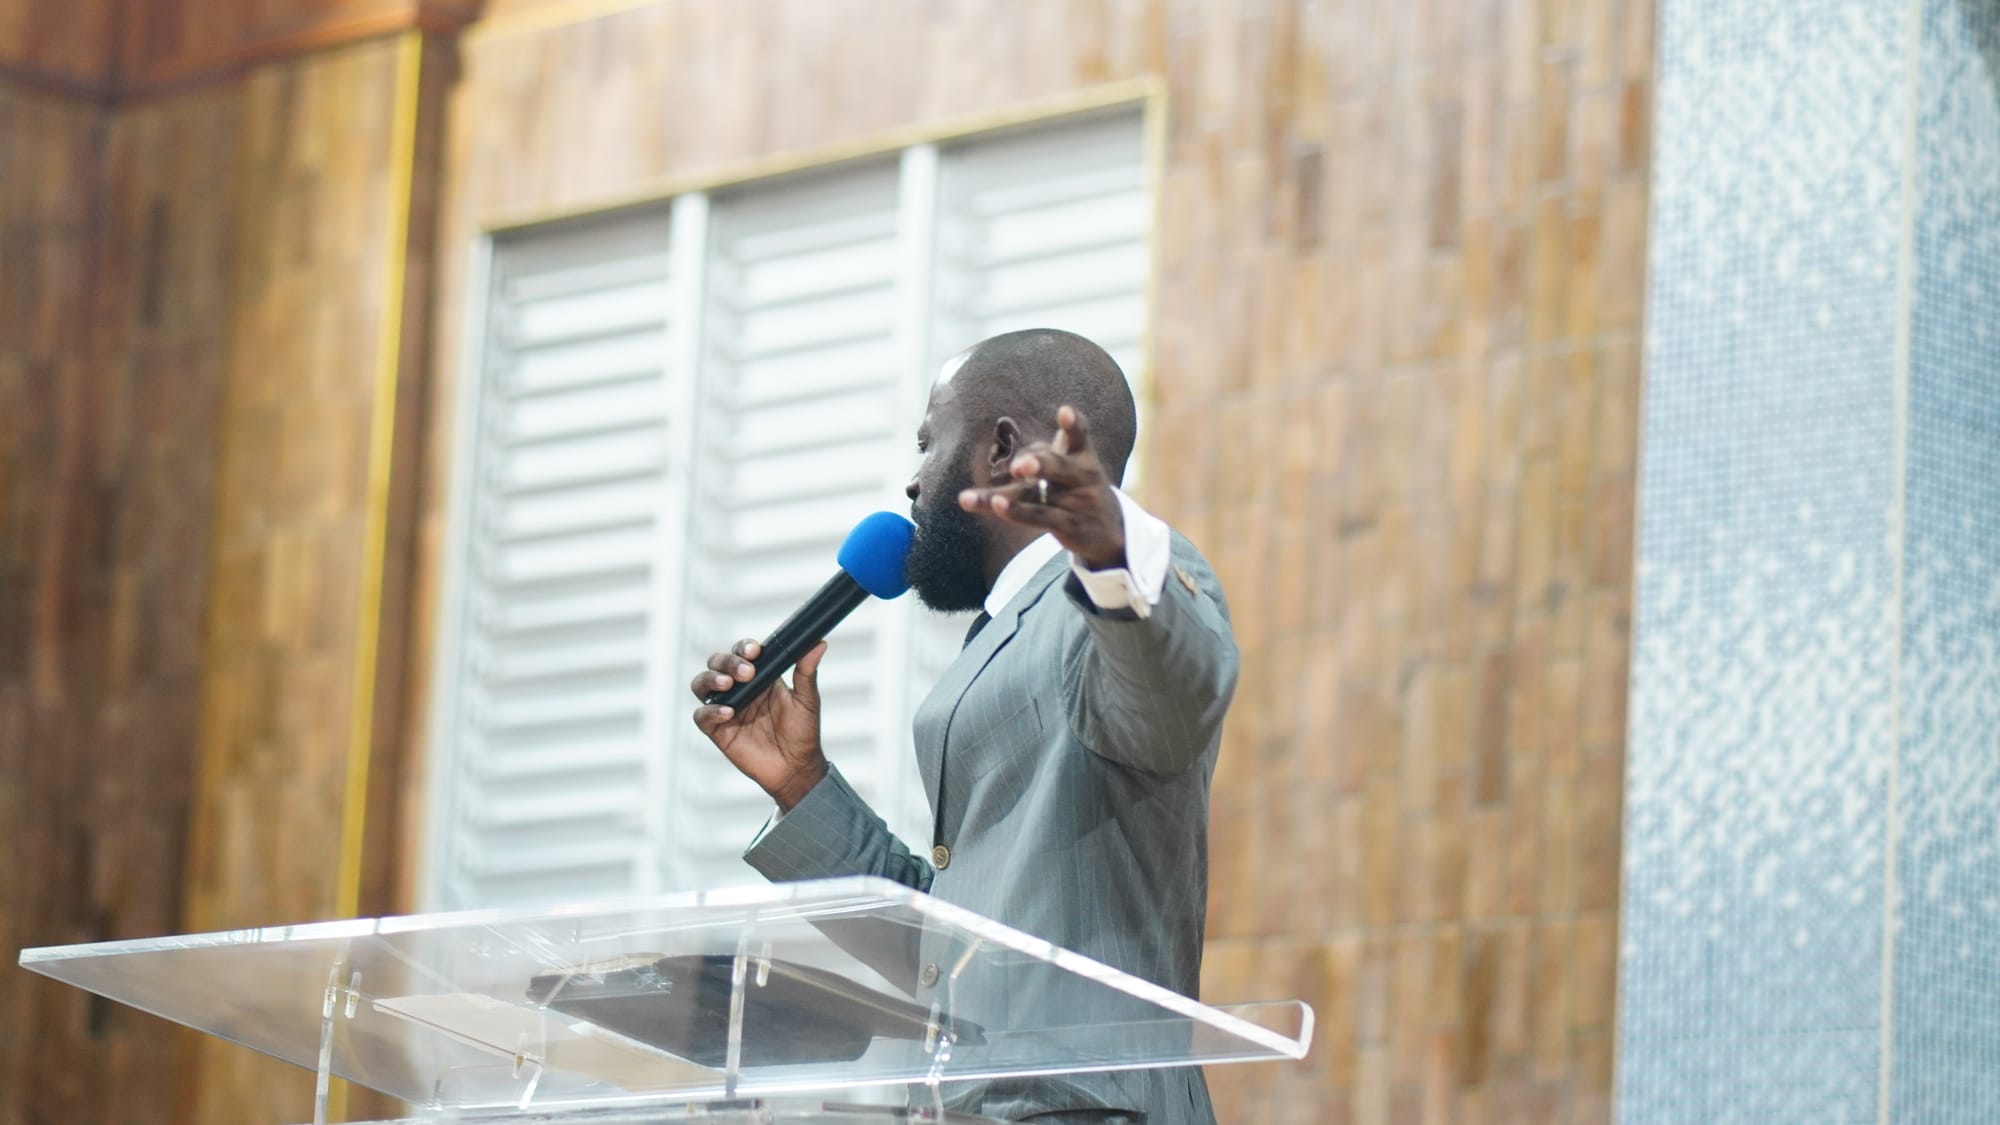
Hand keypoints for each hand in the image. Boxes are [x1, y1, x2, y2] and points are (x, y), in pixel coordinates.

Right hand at [689, 639, 828, 810]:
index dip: (743, 647)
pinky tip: (728, 713)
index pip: (742, 652)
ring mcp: (725, 708)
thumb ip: (807, 672)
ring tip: (727, 685)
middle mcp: (739, 689)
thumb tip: (819, 643)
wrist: (796, 767)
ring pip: (701, 684)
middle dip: (727, 662)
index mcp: (759, 676)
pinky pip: (701, 716)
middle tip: (746, 672)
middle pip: (717, 663)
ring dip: (710, 679)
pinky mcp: (717, 730)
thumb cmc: (803, 732)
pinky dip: (710, 711)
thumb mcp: (806, 700)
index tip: (754, 651)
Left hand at [958, 405, 1126, 569]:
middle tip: (1020, 466)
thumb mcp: (1068, 464)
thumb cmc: (1077, 488)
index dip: (1074, 423)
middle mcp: (1082, 476)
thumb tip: (997, 453)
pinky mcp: (1069, 525)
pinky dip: (1018, 512)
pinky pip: (1040, 518)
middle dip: (1041, 464)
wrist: (1110, 530)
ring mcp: (1077, 502)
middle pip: (1060, 467)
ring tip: (996, 500)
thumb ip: (1036, 455)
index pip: (1079, 435)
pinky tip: (998, 506)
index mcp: (1082, 454)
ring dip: (1014, 500)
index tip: (1065, 412)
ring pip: (1039, 497)